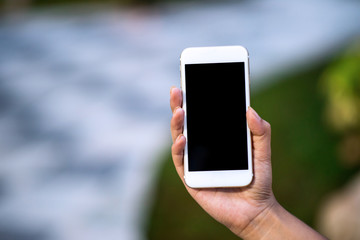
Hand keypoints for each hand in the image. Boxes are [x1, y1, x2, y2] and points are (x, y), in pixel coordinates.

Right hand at [170, 86, 274, 237]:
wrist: (255, 210)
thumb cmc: (258, 180)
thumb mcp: (262, 152)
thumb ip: (261, 132)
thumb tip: (250, 109)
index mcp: (217, 139)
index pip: (204, 116)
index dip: (196, 99)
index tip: (192, 81)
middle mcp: (202, 147)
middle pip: (188, 123)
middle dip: (180, 106)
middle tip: (177, 90)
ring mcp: (195, 162)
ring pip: (180, 138)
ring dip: (177, 124)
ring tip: (180, 110)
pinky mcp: (190, 177)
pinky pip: (181, 160)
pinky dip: (179, 148)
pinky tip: (182, 138)